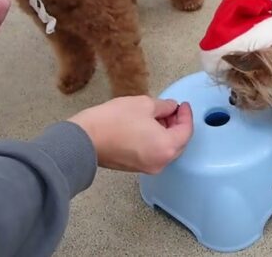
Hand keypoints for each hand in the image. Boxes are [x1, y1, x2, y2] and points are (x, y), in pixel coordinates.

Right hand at [69, 96, 193, 173]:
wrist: (84, 139)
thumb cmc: (114, 121)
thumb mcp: (144, 104)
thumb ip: (164, 106)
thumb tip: (171, 107)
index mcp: (166, 148)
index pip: (186, 131)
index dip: (186, 115)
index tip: (182, 104)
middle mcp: (160, 162)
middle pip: (178, 143)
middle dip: (177, 125)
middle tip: (172, 109)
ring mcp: (147, 167)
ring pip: (166, 149)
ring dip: (166, 132)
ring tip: (159, 115)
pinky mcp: (135, 167)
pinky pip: (154, 153)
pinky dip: (156, 141)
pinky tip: (148, 127)